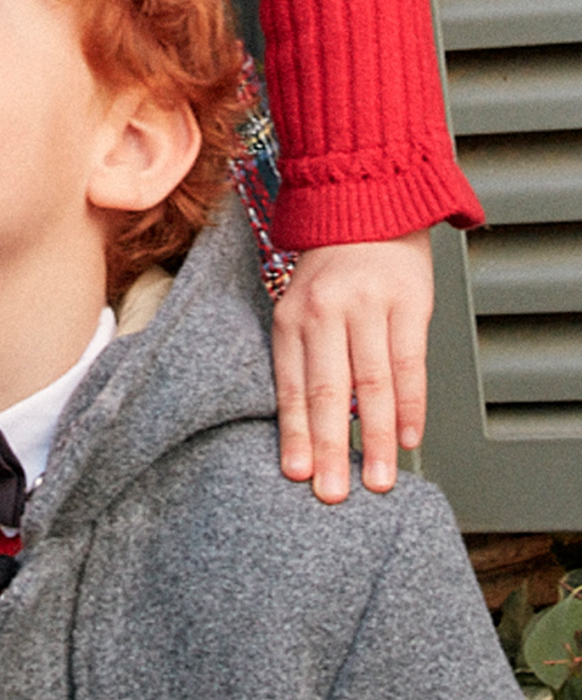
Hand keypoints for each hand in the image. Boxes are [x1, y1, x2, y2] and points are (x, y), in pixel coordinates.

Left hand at [272, 230, 433, 503]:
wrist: (369, 206)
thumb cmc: (331, 269)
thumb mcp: (302, 303)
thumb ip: (304, 356)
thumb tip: (309, 430)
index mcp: (292, 315)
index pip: (290, 384)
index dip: (294, 432)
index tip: (297, 475)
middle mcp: (326, 310)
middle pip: (328, 390)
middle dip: (330, 448)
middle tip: (333, 495)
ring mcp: (369, 305)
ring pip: (373, 384)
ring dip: (377, 439)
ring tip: (379, 481)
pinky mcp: (408, 303)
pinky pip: (409, 363)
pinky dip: (411, 406)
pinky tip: (410, 439)